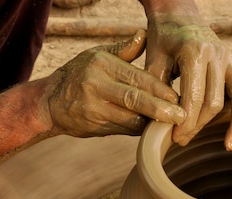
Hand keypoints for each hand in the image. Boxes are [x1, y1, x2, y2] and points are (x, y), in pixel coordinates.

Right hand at [47, 30, 185, 137]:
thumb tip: (144, 35)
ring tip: (171, 124)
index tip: (178, 98)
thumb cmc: (80, 75)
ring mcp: (94, 108)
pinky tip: (153, 129)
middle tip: (181, 116)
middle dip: (161, 109)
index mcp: (101, 64)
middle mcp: (96, 85)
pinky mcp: (95, 126)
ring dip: (153, 123)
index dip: (160, 90)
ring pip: (131, 118)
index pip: (138, 77)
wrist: (50, 103)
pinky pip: (124, 129)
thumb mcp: (97, 56)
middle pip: (135, 99)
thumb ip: (124, 50)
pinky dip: (140, 130)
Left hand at [144, 14, 231, 149]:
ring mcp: (229, 58)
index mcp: (194, 51)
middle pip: (212, 102)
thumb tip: (159, 125)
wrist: (178, 14)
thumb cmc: (162, 39)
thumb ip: (157, 90)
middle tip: (181, 141)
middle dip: (198, 126)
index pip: (193, 97)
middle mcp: (216, 54)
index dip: (185, 122)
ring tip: (224, 145)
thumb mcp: (153, 61)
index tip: (174, 138)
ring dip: (226, 125)